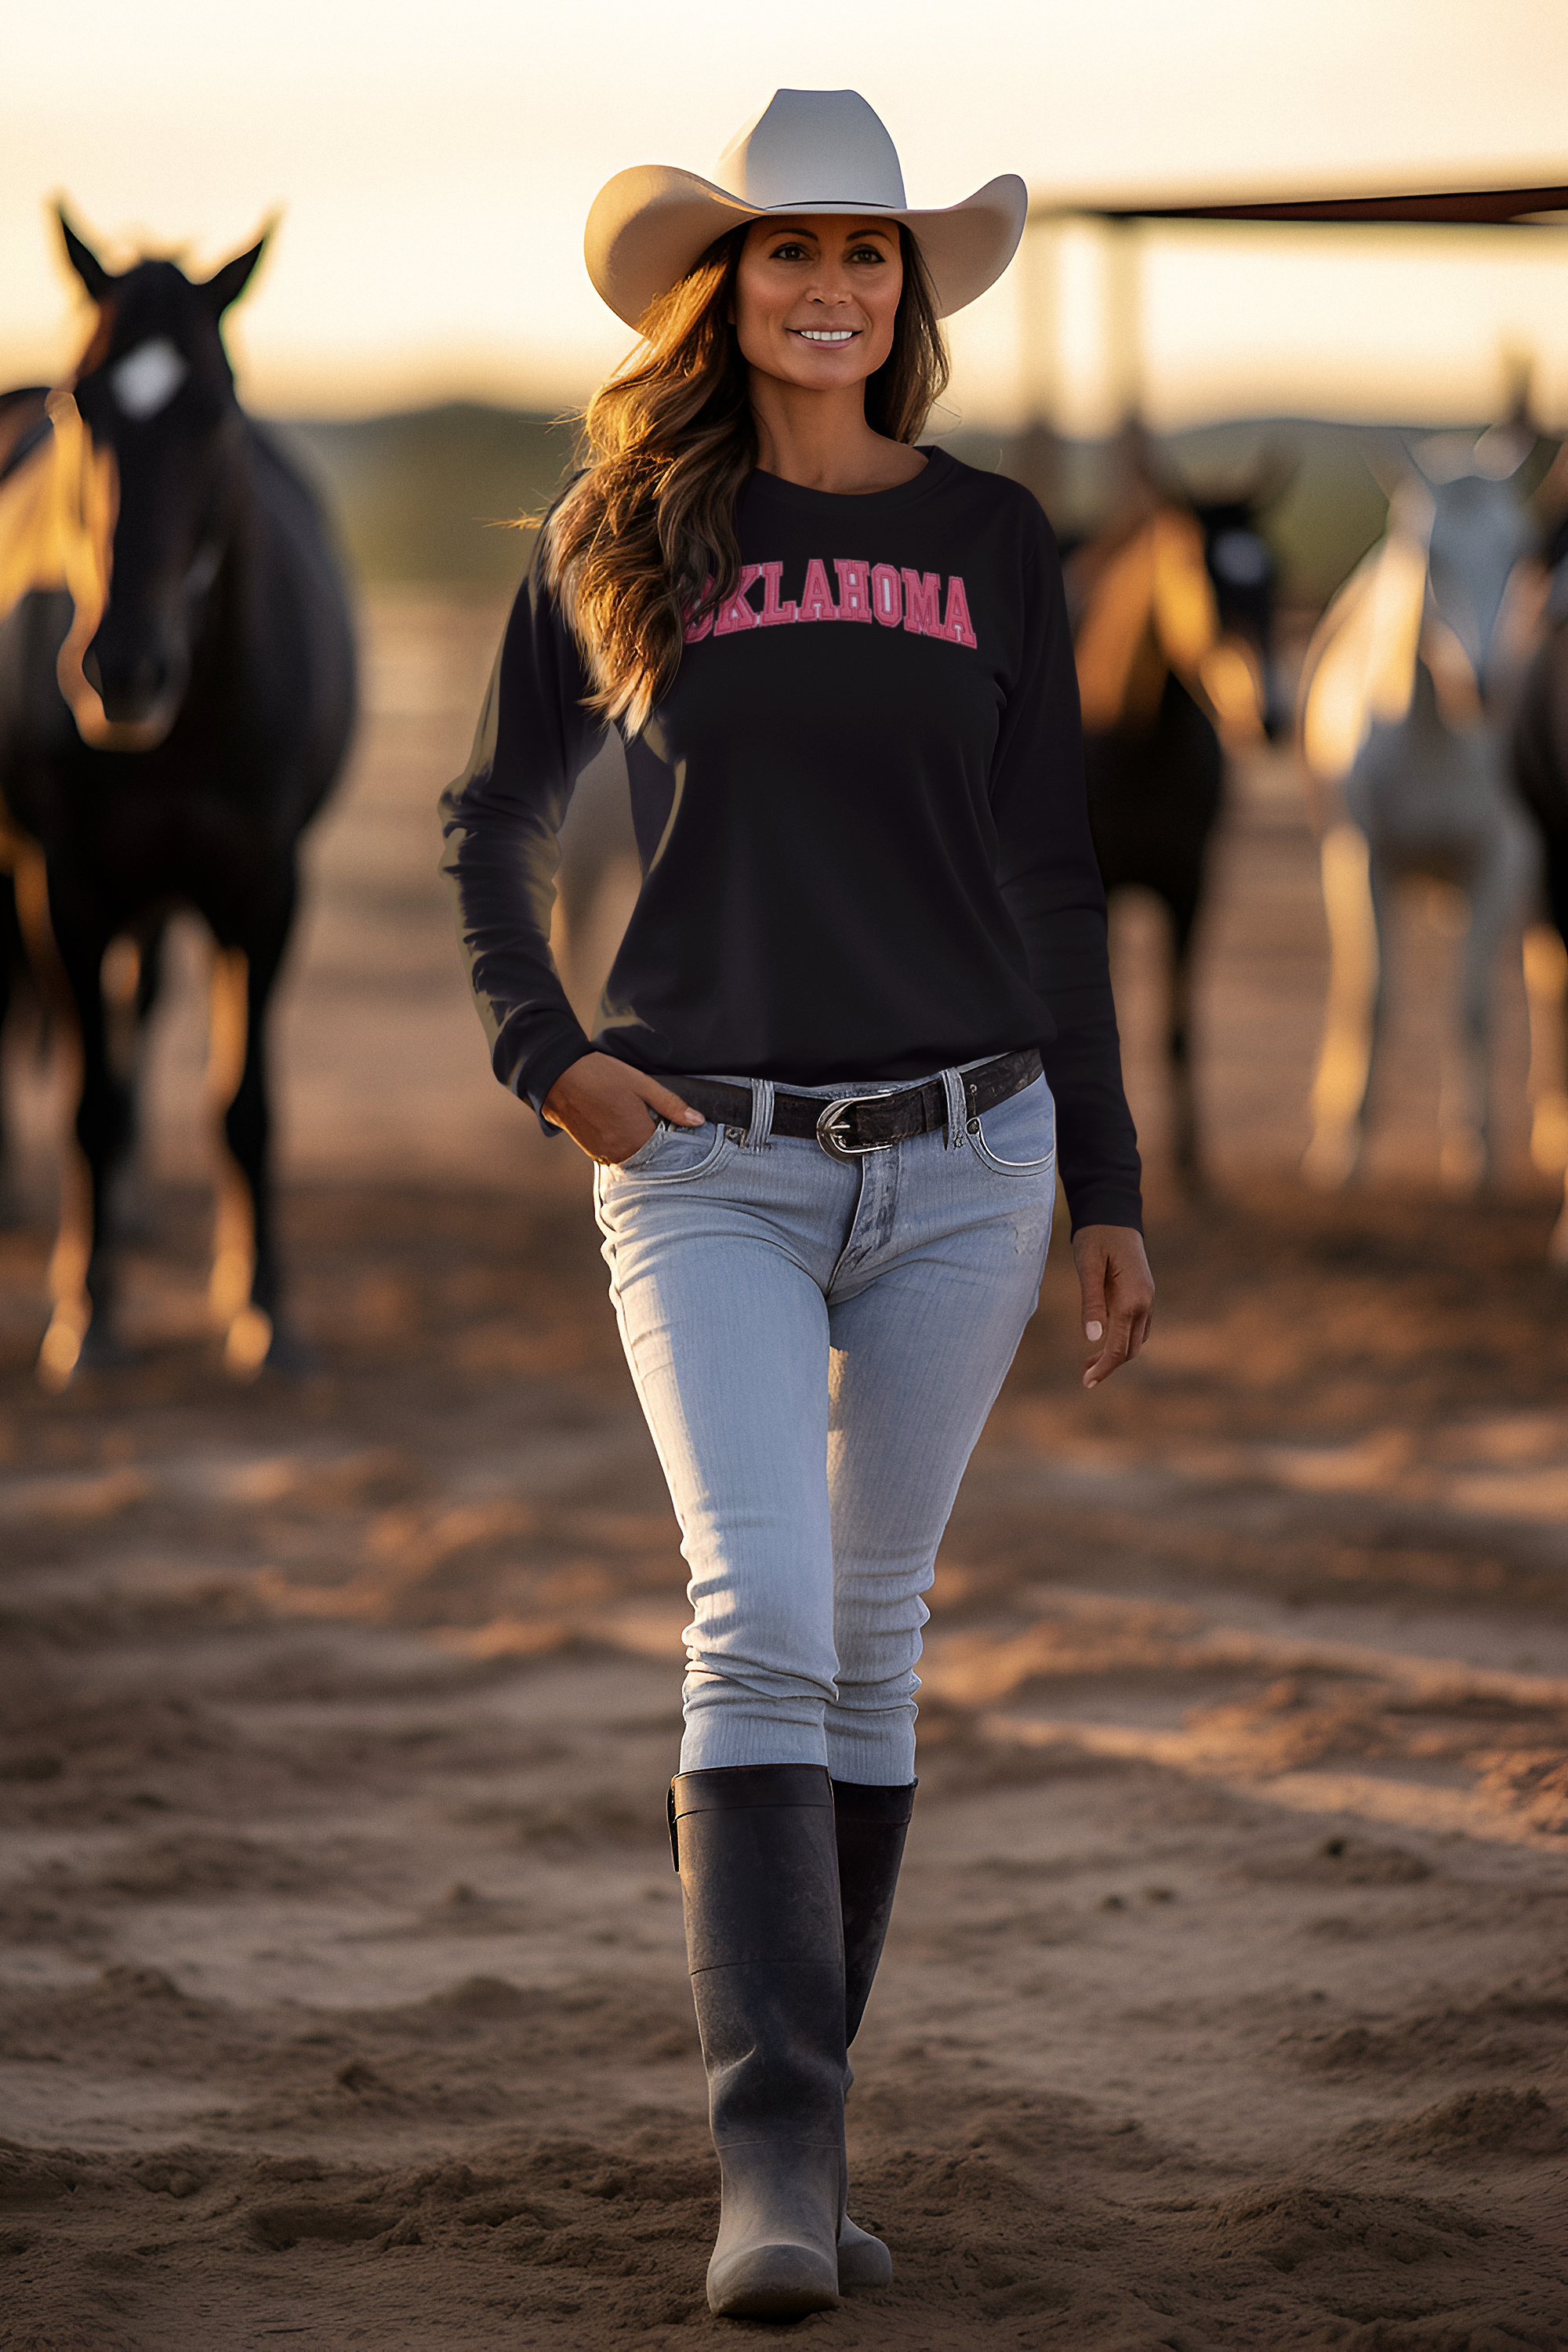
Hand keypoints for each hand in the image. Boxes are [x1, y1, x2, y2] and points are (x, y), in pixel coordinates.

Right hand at [543, 1052, 704, 1164]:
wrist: (557, 1076)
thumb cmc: (600, 1075)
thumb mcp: (641, 1084)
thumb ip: (670, 1105)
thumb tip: (697, 1120)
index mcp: (636, 1137)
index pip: (667, 1152)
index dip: (675, 1142)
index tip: (678, 1130)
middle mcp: (620, 1152)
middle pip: (650, 1157)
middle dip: (656, 1144)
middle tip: (656, 1123)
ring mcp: (603, 1154)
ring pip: (632, 1157)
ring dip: (638, 1145)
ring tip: (635, 1122)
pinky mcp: (591, 1152)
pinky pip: (616, 1154)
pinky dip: (623, 1145)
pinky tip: (620, 1126)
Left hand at [1071, 1223, 1153, 1388]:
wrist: (1113, 1212)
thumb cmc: (1096, 1237)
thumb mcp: (1087, 1266)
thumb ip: (1091, 1302)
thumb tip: (1091, 1338)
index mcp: (1132, 1299)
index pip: (1119, 1347)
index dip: (1103, 1368)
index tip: (1086, 1382)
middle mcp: (1145, 1303)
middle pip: (1130, 1349)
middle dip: (1108, 1365)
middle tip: (1083, 1376)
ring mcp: (1147, 1298)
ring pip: (1136, 1339)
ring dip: (1116, 1354)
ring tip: (1088, 1362)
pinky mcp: (1143, 1294)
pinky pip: (1138, 1326)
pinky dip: (1123, 1339)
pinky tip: (1104, 1339)